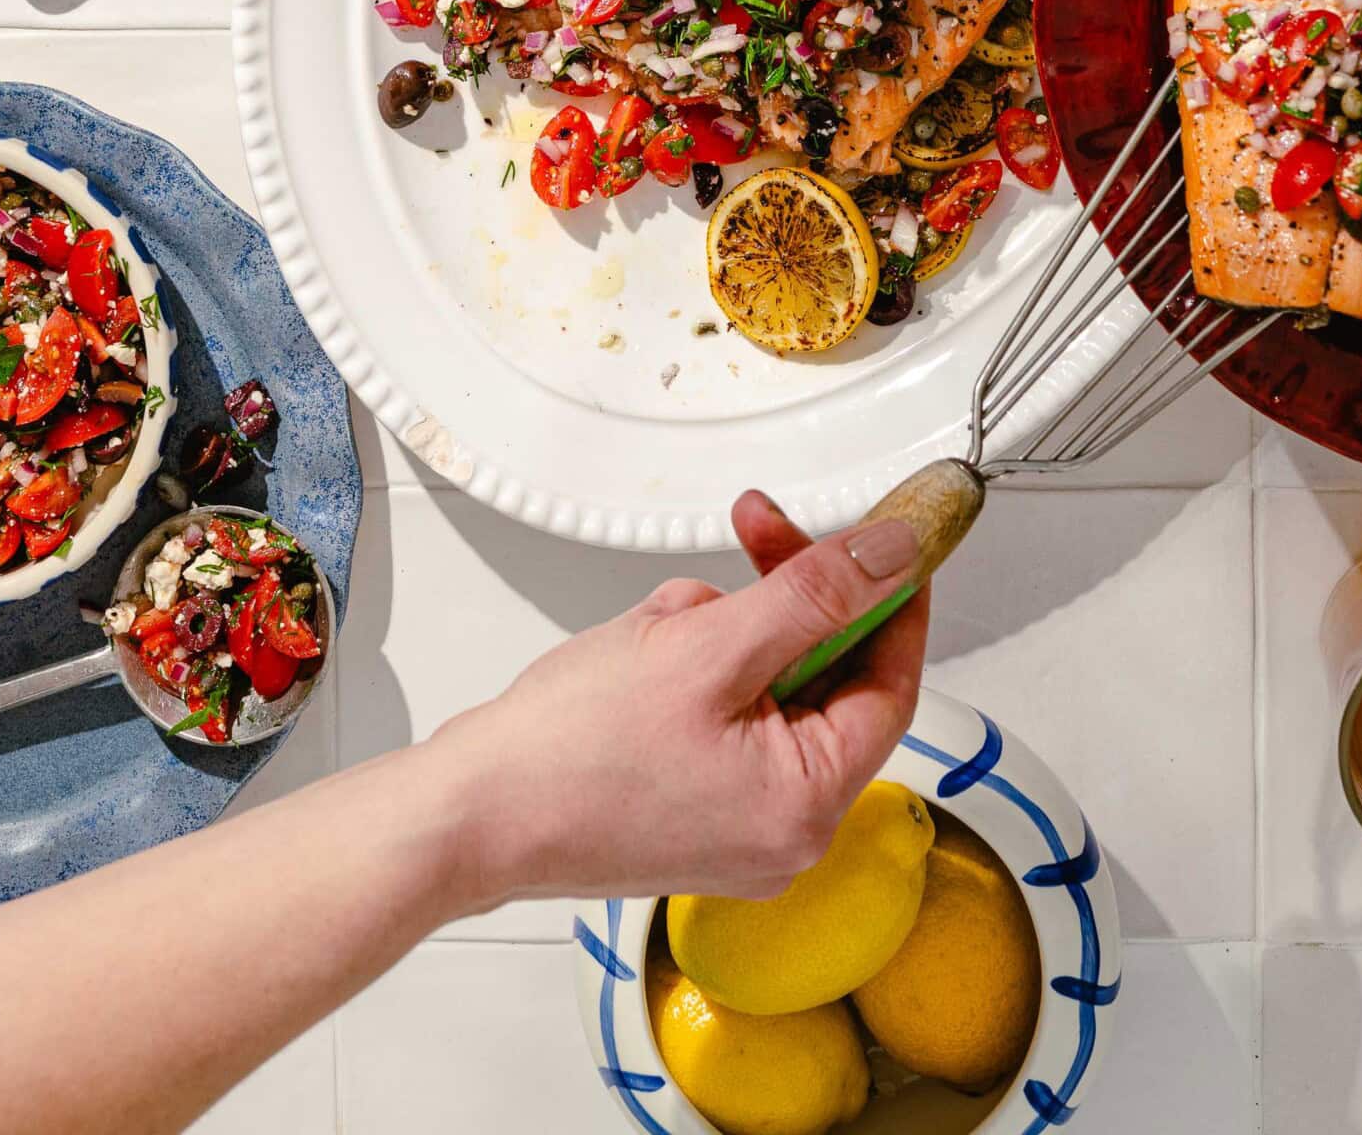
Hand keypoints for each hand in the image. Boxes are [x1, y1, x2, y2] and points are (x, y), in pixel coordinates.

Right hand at [433, 489, 929, 910]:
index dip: (891, 596)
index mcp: (809, 805)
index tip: (889, 535)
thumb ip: (815, 595)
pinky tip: (646, 653)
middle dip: (782, 601)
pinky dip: (699, 667)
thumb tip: (892, 556)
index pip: (892, 679)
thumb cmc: (567, 754)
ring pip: (769, 685)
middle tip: (760, 530)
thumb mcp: (708, 645)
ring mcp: (741, 827)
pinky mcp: (698, 810)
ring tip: (660, 625)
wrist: (469, 815)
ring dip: (727, 629)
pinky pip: (729, 714)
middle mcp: (787, 831)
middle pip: (826, 677)